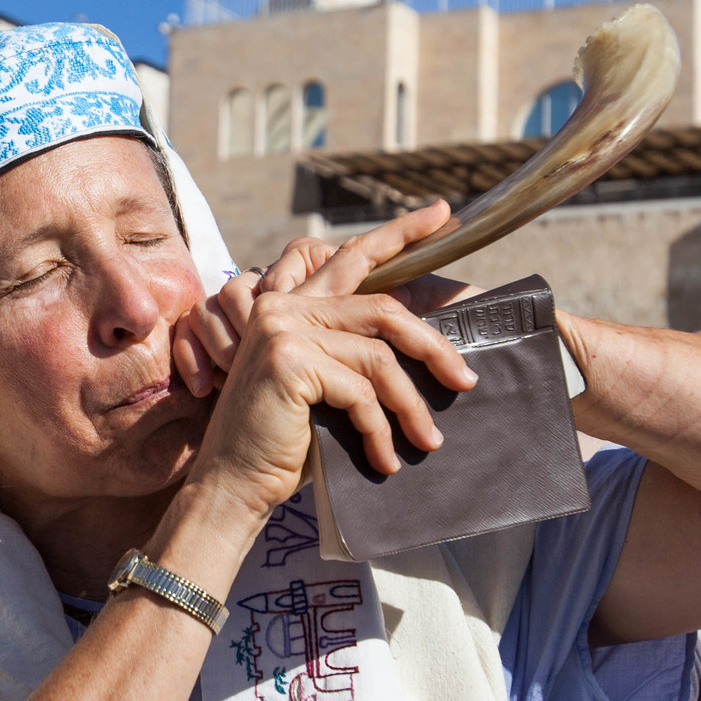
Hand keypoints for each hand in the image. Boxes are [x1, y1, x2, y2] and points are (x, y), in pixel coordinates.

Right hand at [182, 207, 476, 518]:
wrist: (232, 484)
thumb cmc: (282, 442)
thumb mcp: (324, 387)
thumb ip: (354, 353)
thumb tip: (429, 343)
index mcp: (290, 302)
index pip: (352, 257)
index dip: (400, 234)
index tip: (442, 215)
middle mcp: (282, 304)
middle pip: (384, 309)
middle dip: (433, 345)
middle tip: (467, 380)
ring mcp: (283, 328)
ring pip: (379, 357)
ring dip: (411, 405)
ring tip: (429, 440)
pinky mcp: (291, 360)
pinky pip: (362, 391)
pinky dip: (380, 430)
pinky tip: (383, 460)